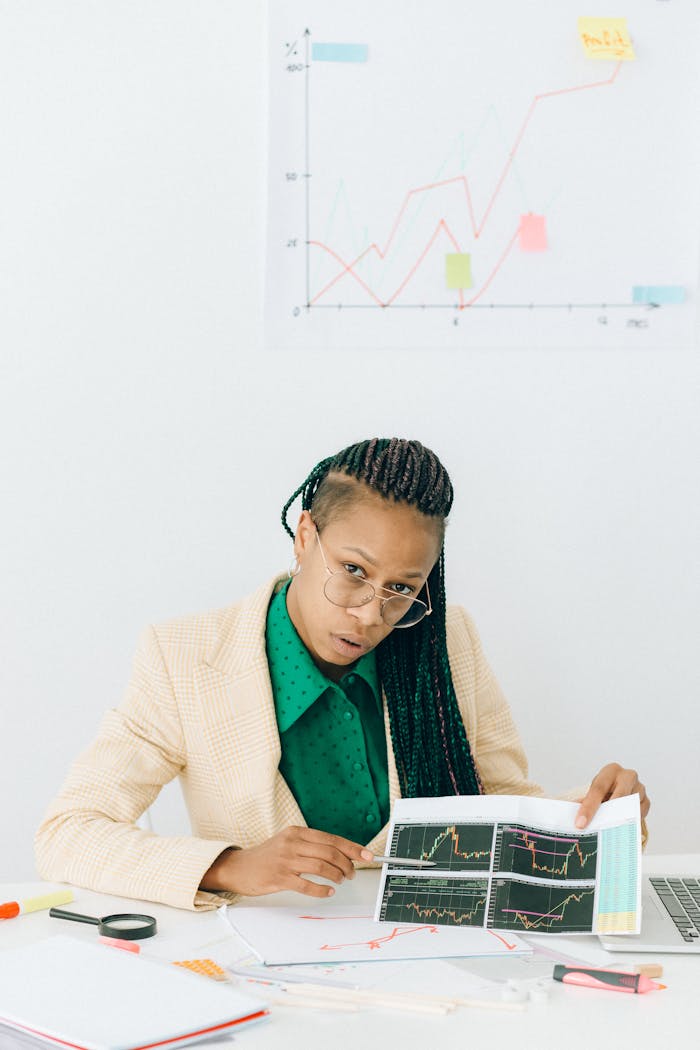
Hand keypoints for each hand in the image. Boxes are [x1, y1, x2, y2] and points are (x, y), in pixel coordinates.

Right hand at [200, 826, 373, 897]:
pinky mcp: (279, 877)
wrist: (239, 867)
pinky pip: (307, 885)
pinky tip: (328, 892)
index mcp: (297, 832)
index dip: (352, 848)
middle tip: (351, 874)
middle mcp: (293, 843)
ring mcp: (286, 860)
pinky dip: (322, 890)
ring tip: (340, 881)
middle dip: (347, 865)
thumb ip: (311, 846)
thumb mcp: (288, 842)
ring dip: (337, 876)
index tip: (367, 855)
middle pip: (330, 852)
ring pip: (322, 867)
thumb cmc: (267, 856)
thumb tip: (341, 855)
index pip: (332, 839)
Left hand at [575, 763, 649, 828]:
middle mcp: (628, 776)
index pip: (598, 789)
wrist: (619, 787)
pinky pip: (639, 814)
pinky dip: (629, 822)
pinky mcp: (646, 801)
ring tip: (607, 832)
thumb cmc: (606, 788)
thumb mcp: (594, 790)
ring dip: (619, 819)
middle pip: (618, 796)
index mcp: (611, 771)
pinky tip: (620, 829)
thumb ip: (585, 801)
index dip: (588, 807)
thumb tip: (577, 819)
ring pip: (630, 806)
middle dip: (606, 814)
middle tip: (596, 829)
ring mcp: (640, 788)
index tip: (581, 822)